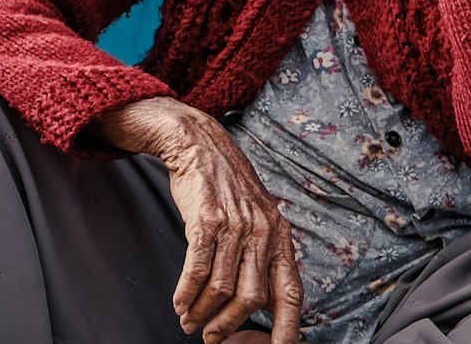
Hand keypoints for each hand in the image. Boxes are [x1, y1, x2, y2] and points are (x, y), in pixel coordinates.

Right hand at [163, 115, 301, 343]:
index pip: (290, 292)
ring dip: (203, 312)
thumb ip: (262, 254)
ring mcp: (234, 225)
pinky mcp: (206, 219)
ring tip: (190, 320)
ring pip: (222, 287)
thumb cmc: (227, 184)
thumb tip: (257, 301)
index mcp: (278, 235)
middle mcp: (261, 231)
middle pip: (251, 298)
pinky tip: (180, 302)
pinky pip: (197, 268)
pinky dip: (187, 292)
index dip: (287, 328)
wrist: (200, 144)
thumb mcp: (258, 215)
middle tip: (212, 337)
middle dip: (229, 325)